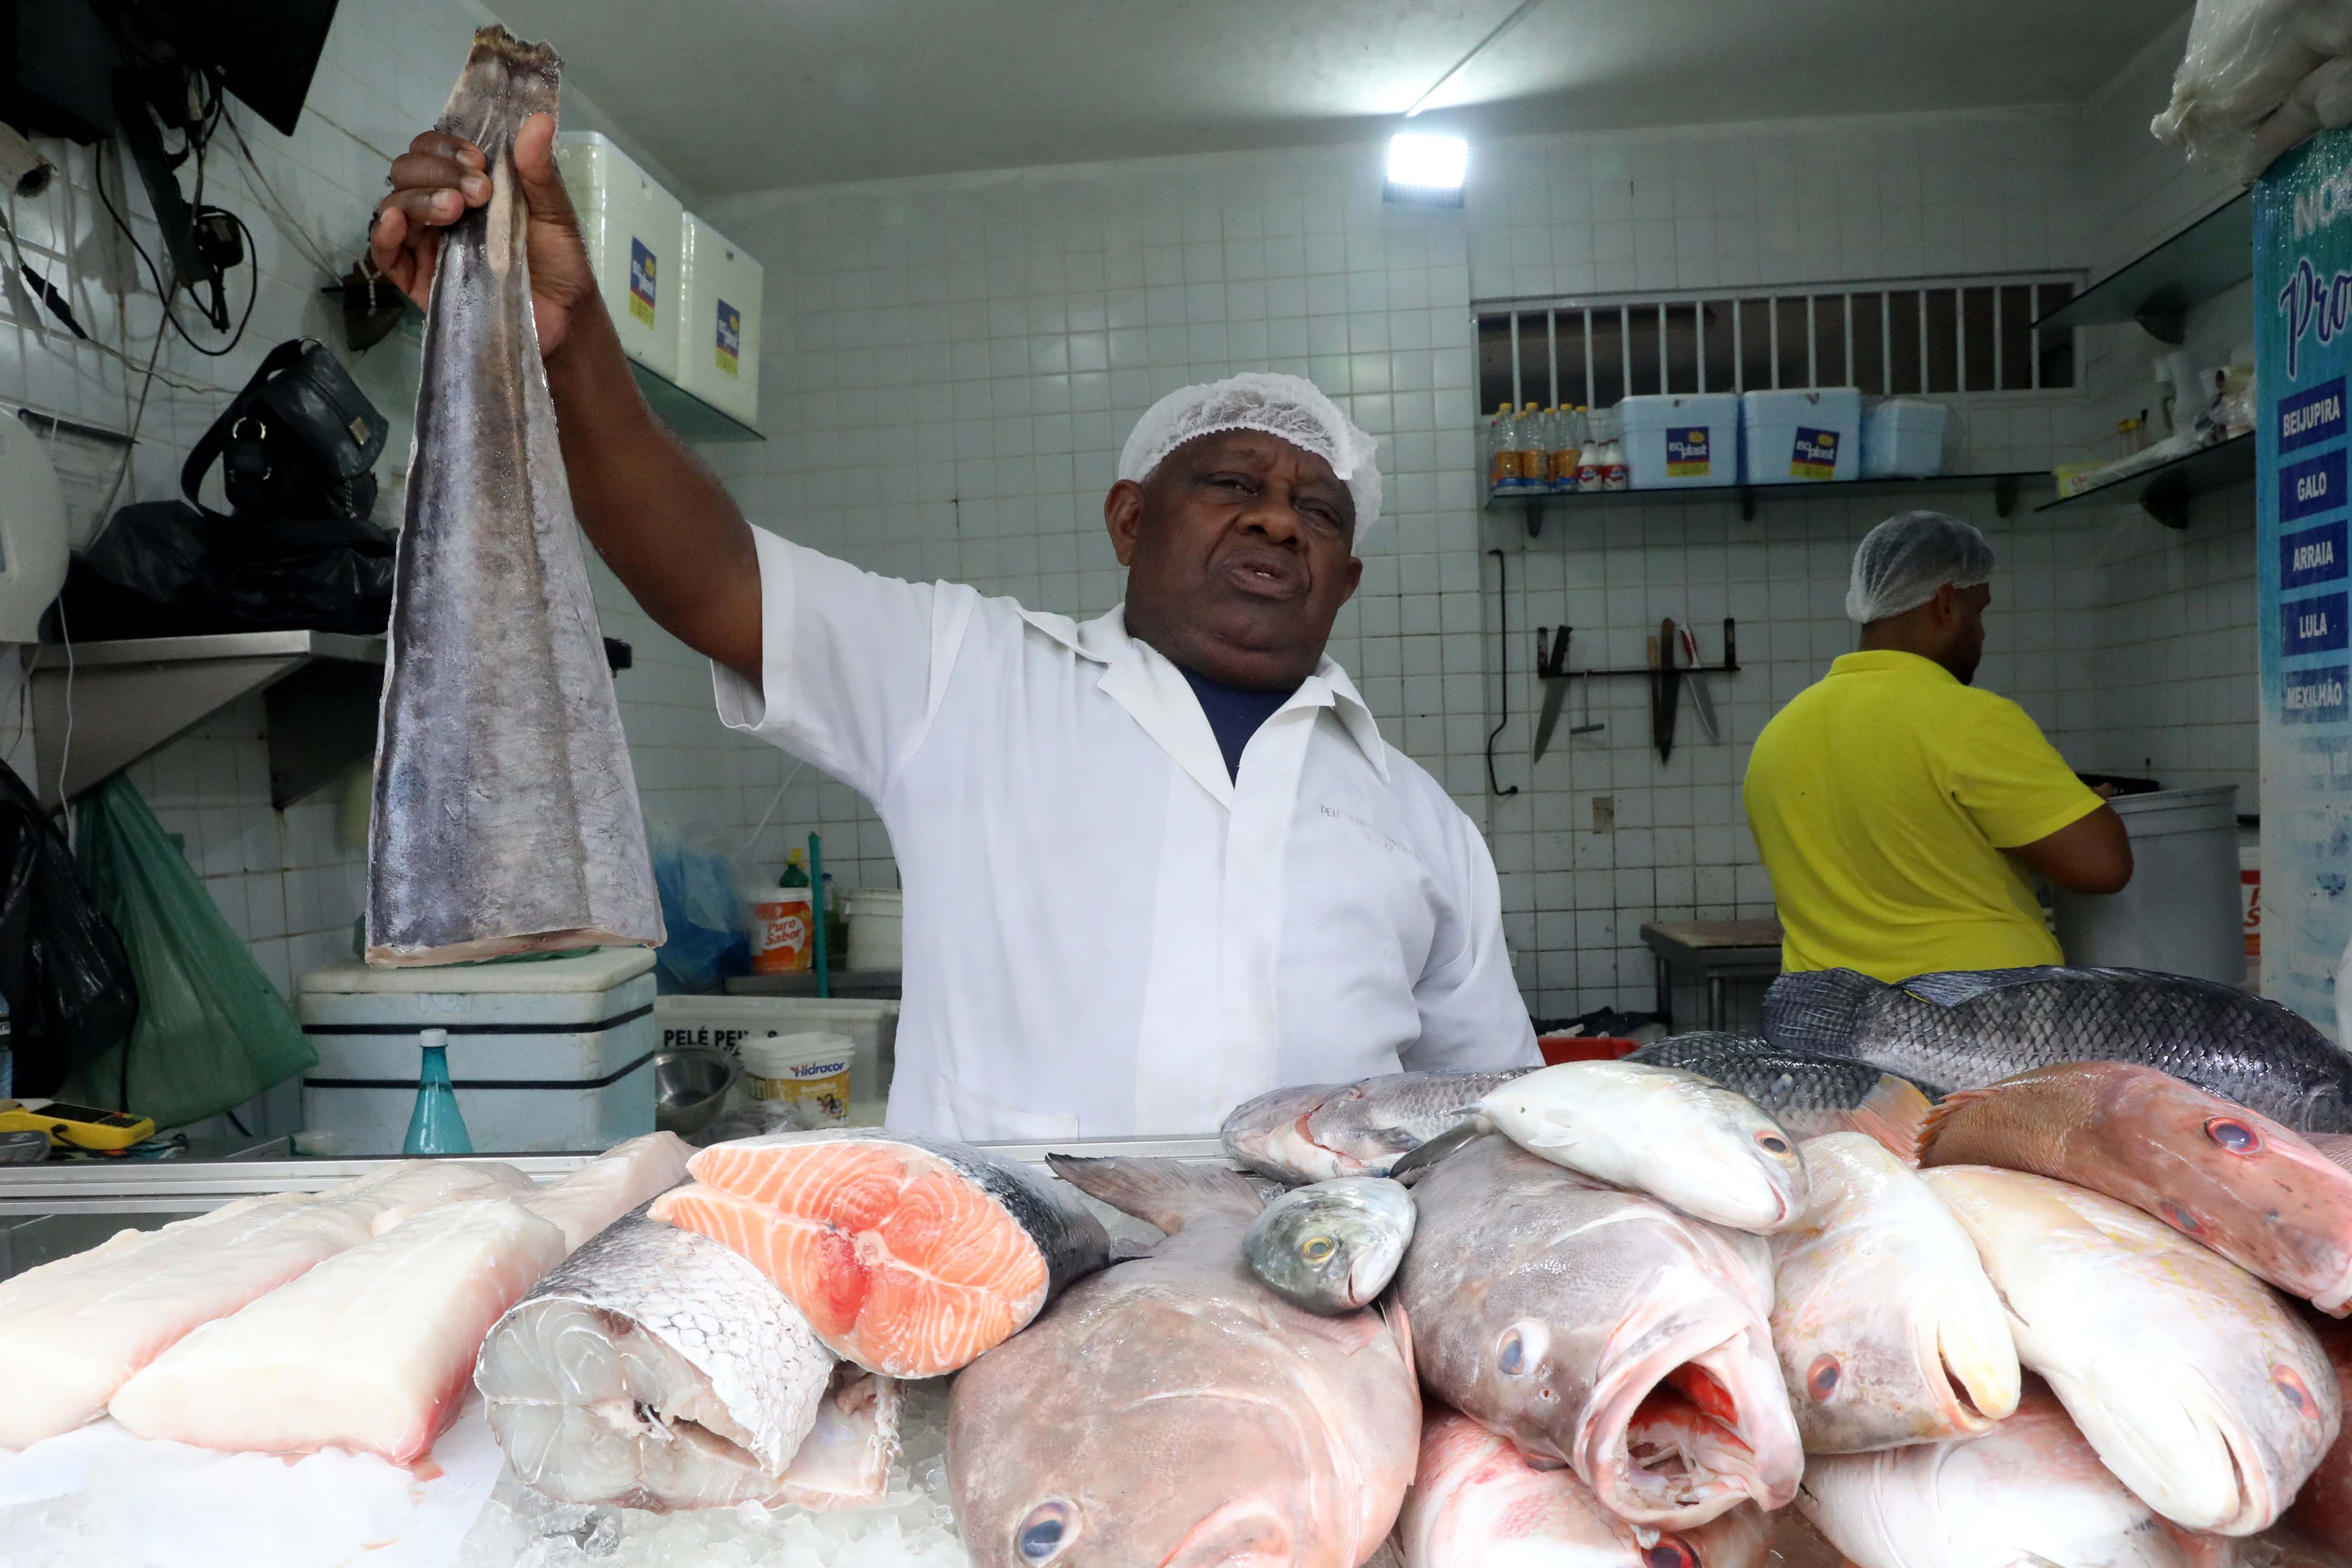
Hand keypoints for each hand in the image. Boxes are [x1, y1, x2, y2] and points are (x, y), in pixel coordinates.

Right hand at [370, 113, 596, 359]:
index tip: (480, 161)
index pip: (434, 149)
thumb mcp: (555, 212)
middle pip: (408, 170)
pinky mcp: (420, 280)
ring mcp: (428, 243)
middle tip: (479, 192)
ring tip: (454, 209)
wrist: (566, 317)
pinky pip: (385, 255)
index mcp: (468, 184)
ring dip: (418, 197)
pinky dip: (383, 234)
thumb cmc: (560, 261)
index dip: (446, 147)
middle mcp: (442, 208)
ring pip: (394, 206)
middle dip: (437, 171)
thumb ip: (540, 171)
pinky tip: (395, 221)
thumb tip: (540, 120)